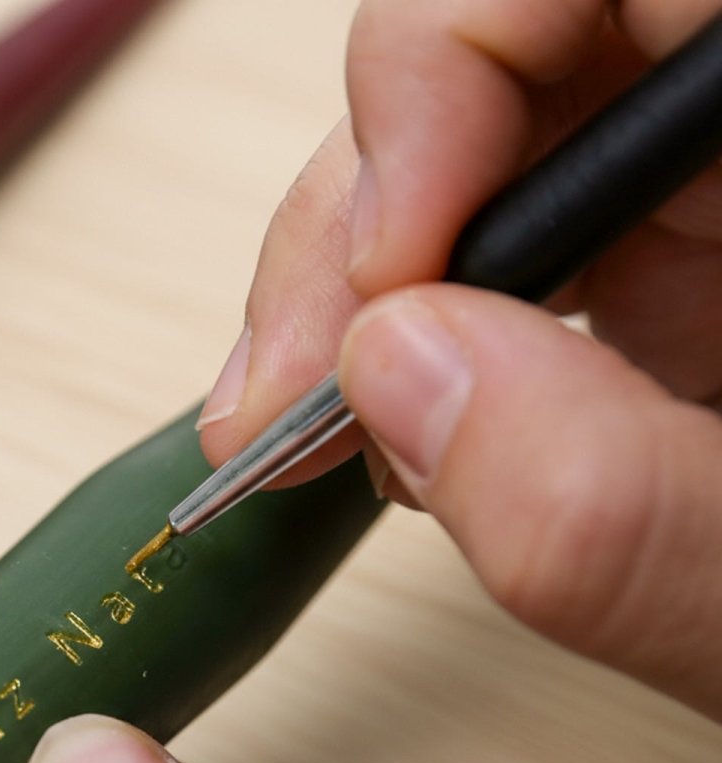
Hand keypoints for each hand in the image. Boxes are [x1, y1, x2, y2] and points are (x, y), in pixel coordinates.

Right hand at [197, 0, 721, 721]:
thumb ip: (626, 506)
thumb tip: (397, 369)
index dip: (451, 58)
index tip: (383, 265)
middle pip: (505, 47)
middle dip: (355, 213)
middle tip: (290, 386)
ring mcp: (698, 190)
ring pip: (464, 142)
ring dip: (346, 287)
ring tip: (298, 430)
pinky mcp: (654, 256)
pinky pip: (486, 237)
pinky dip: (390, 330)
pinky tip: (366, 421)